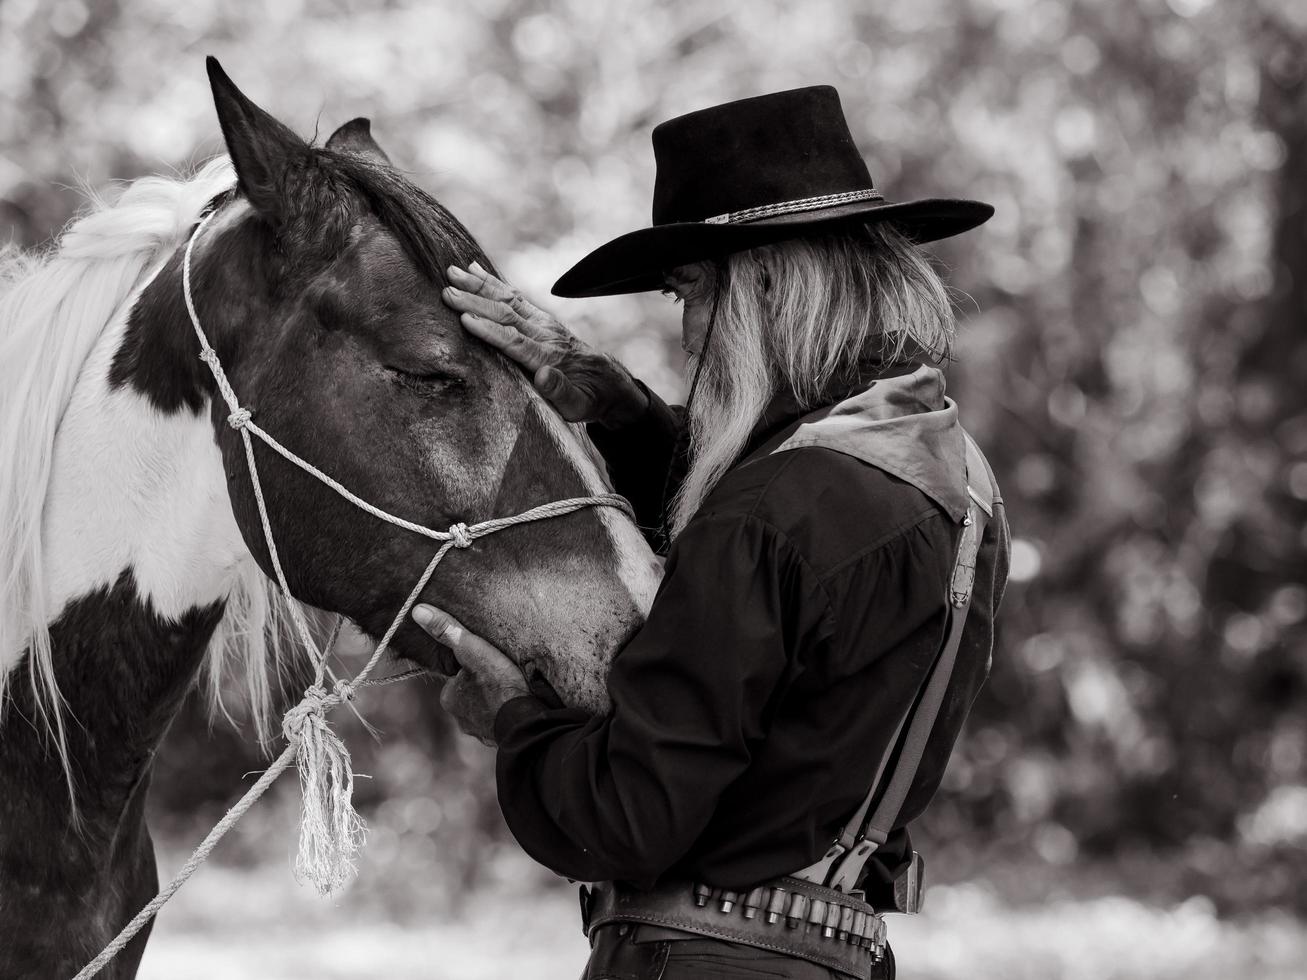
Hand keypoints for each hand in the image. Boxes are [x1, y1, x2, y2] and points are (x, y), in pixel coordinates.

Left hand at [411, 604, 528, 744]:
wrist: (526, 721)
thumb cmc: (498, 684)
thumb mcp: (472, 649)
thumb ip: (447, 631)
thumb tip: (417, 610)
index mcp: (449, 699)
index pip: (458, 677)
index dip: (473, 667)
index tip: (489, 661)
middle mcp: (460, 719)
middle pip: (471, 694)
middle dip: (484, 685)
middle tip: (503, 673)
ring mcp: (480, 732)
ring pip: (486, 709)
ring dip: (496, 700)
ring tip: (513, 688)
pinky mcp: (499, 740)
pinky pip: (500, 722)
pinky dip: (507, 713)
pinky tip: (519, 704)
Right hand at [443, 263, 648, 427]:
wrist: (605, 382)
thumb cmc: (586, 399)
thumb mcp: (577, 405)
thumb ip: (560, 391)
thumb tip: (544, 376)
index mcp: (548, 357)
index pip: (515, 341)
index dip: (490, 330)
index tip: (465, 319)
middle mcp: (544, 334)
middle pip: (506, 315)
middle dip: (475, 302)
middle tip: (446, 291)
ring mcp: (542, 323)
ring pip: (508, 299)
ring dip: (479, 285)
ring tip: (452, 271)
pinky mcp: (539, 318)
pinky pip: (513, 296)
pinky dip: (493, 282)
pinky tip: (474, 269)